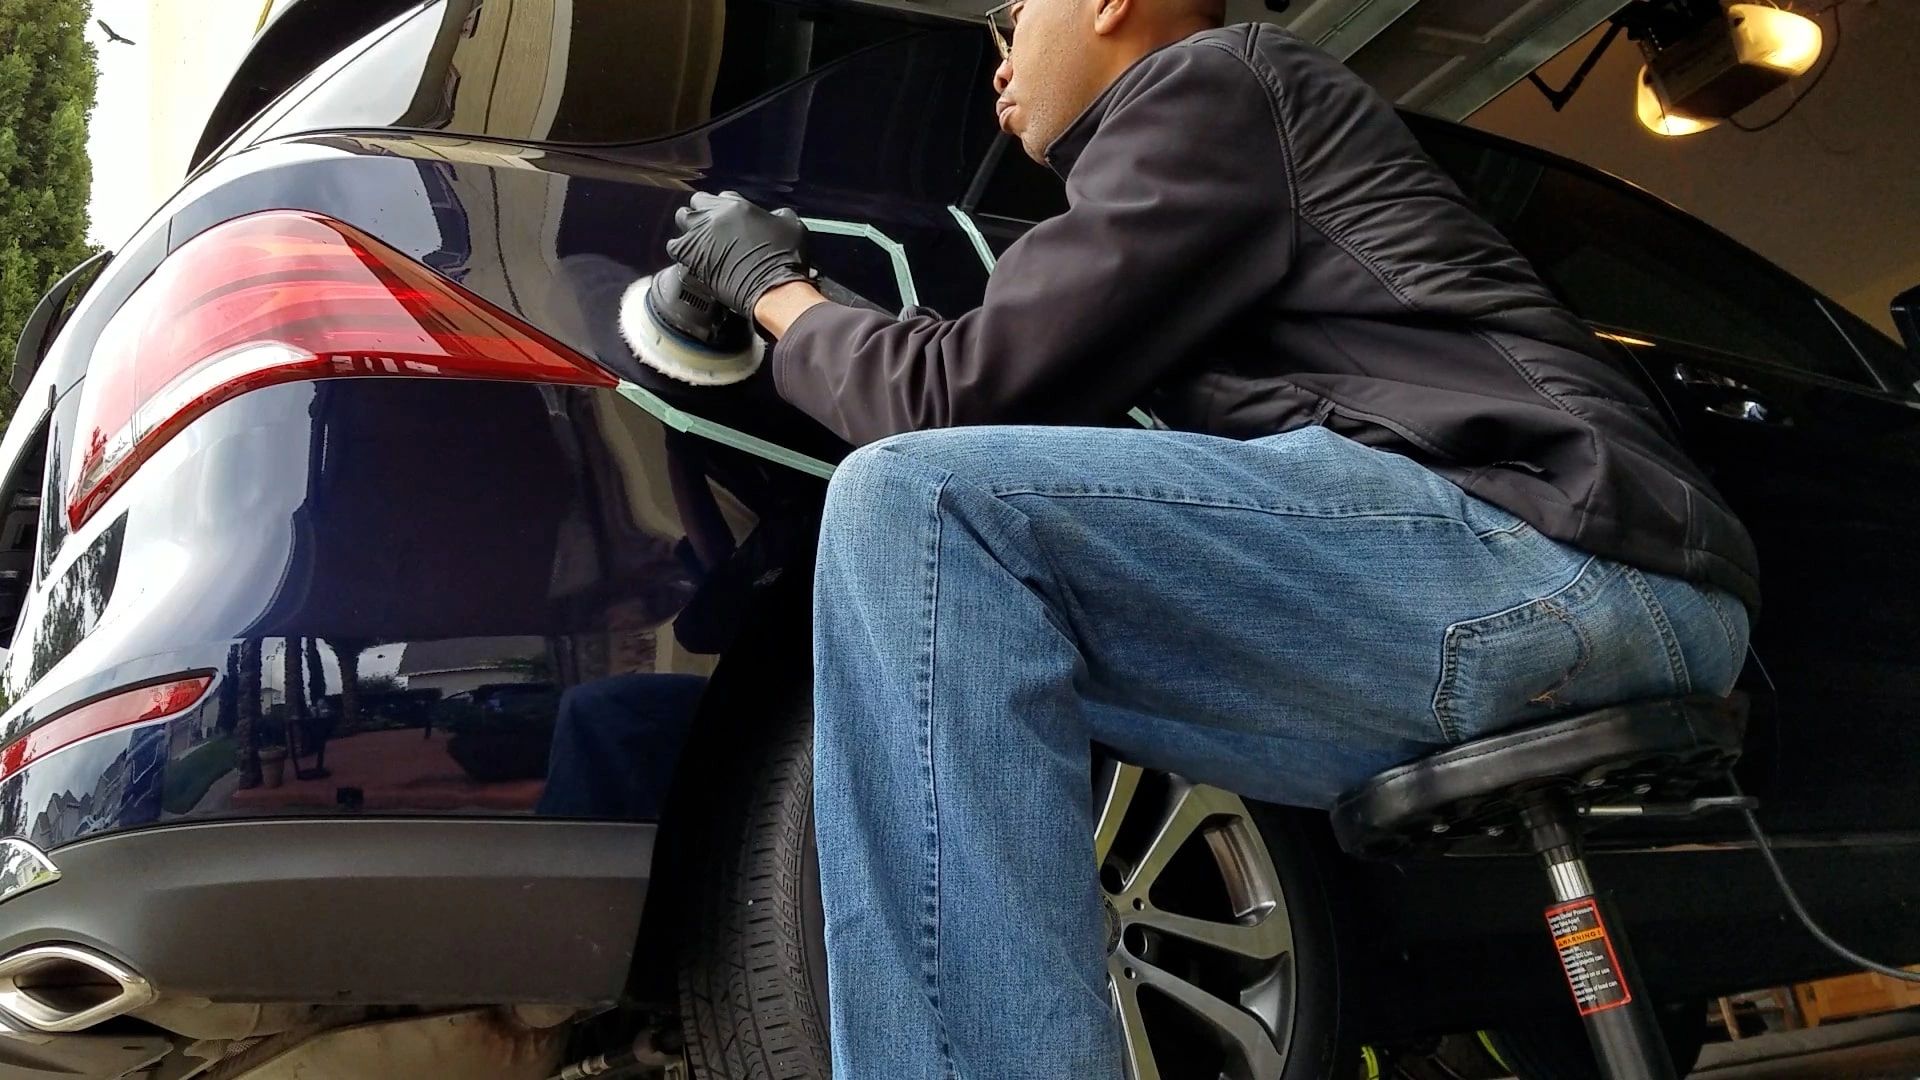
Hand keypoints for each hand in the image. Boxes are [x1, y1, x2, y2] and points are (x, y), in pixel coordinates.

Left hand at [665, 191, 811, 318]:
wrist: (773, 287)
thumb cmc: (784, 258)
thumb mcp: (792, 226)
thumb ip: (779, 215)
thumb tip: (776, 215)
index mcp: (737, 205)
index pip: (724, 196)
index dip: (728, 206)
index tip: (732, 217)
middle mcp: (715, 215)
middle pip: (698, 201)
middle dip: (704, 210)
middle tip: (713, 225)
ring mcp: (700, 235)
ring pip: (682, 217)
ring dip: (690, 226)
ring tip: (698, 237)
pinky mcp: (692, 256)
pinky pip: (674, 246)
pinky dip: (680, 249)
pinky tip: (689, 255)